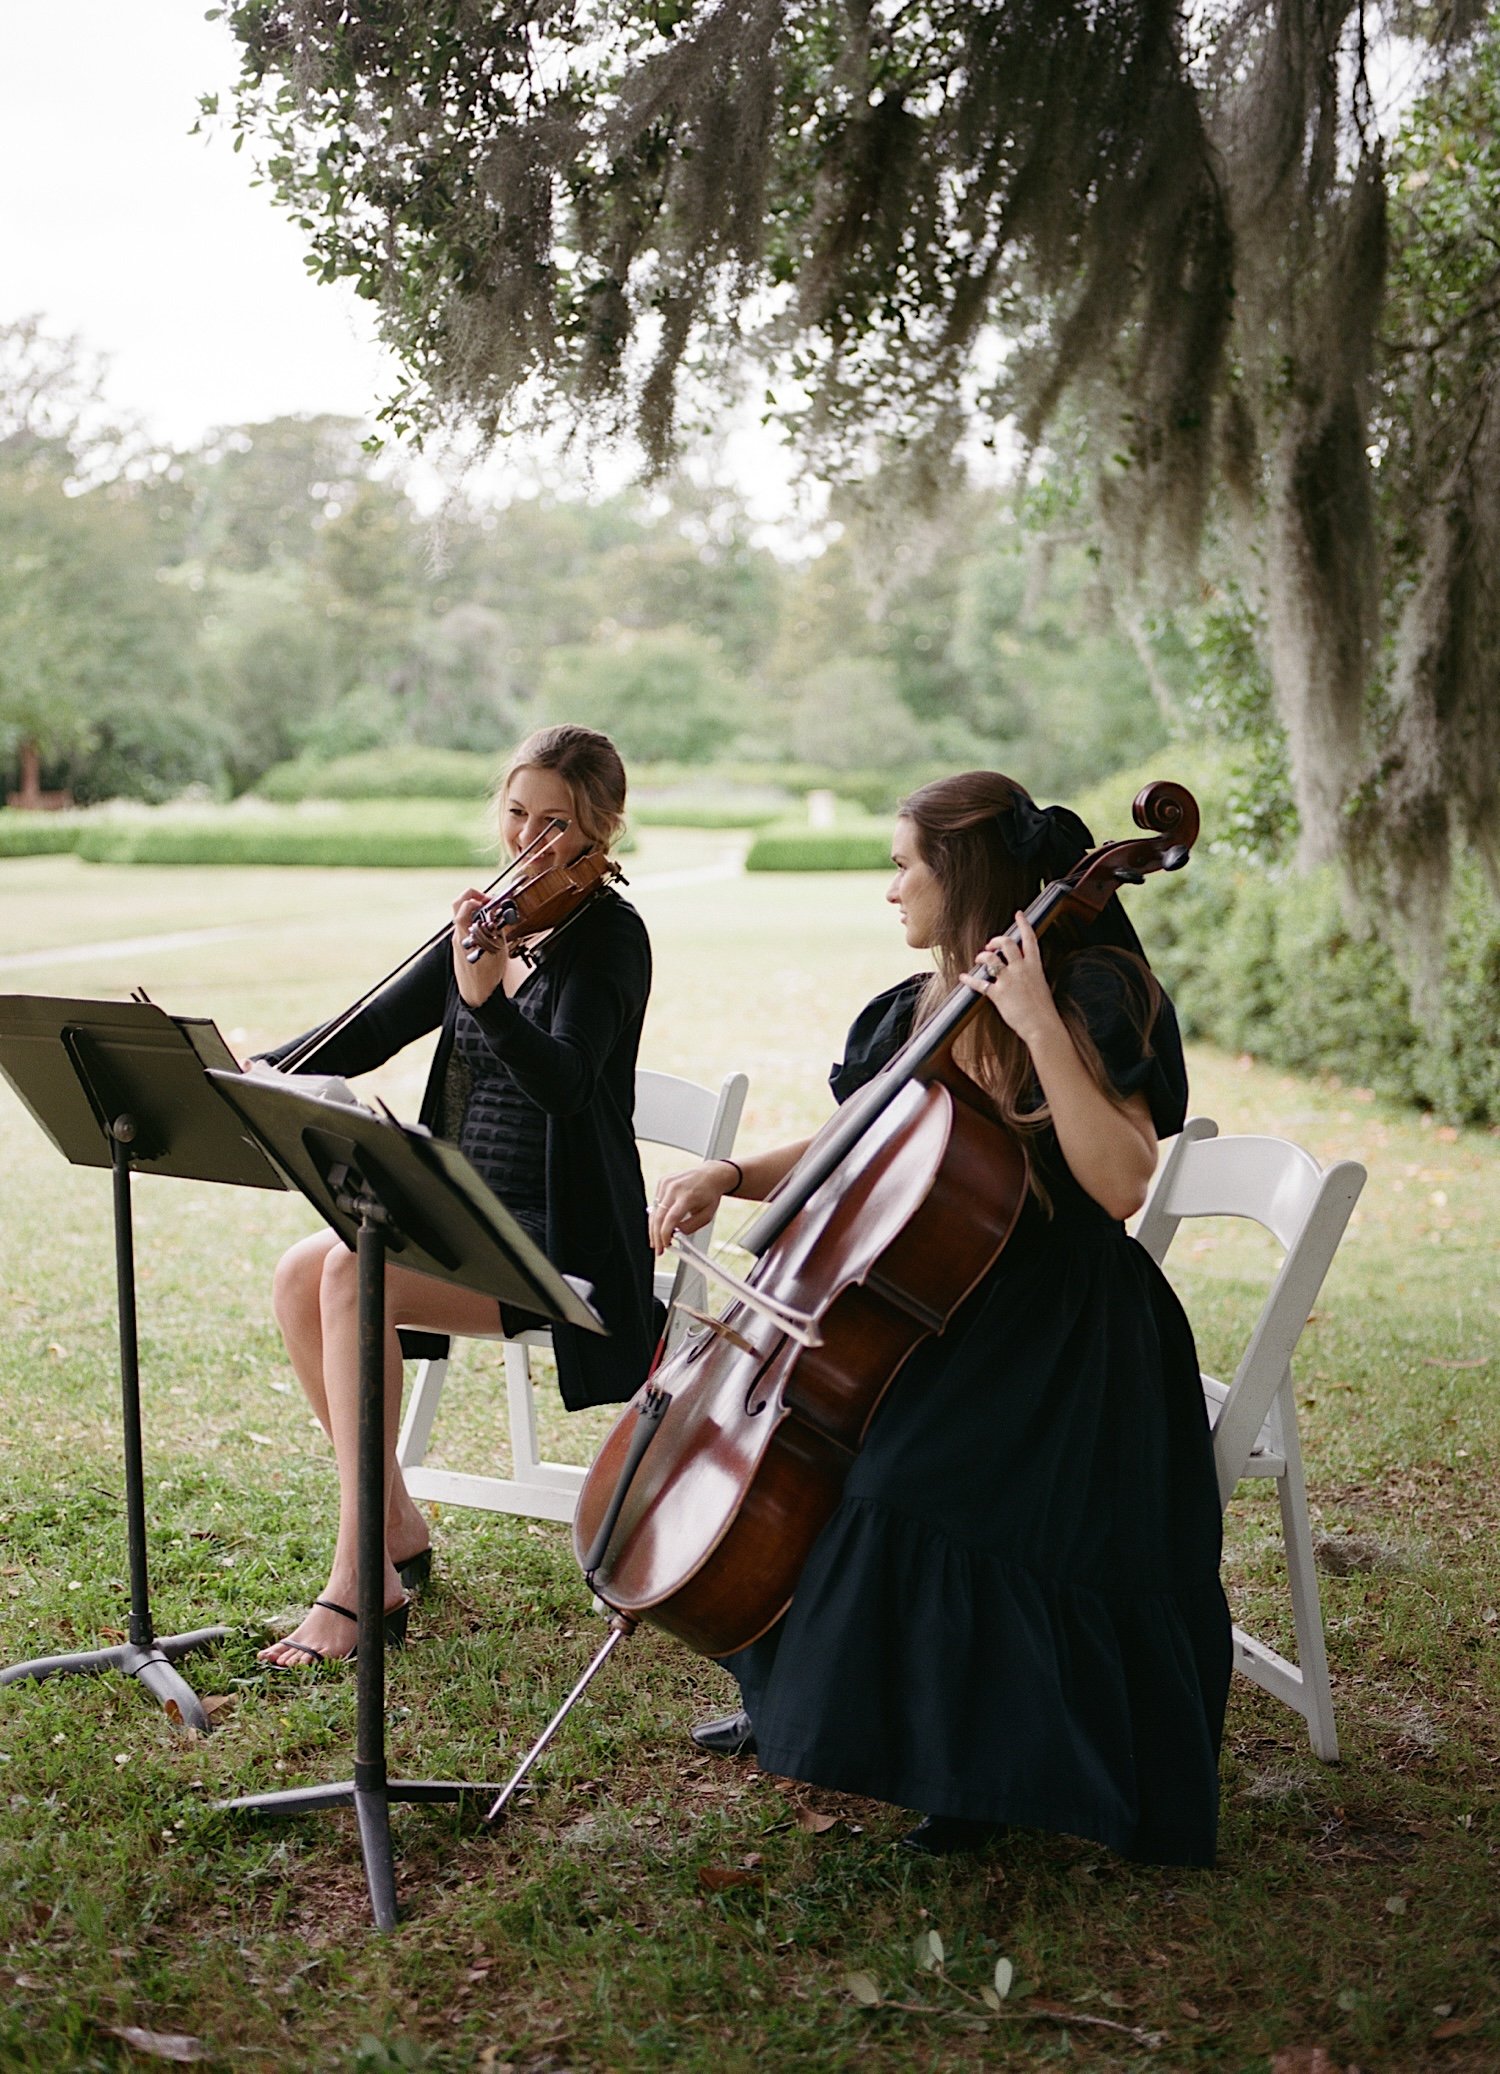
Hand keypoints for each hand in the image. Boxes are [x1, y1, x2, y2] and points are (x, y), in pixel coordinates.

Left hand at [451, 887, 501, 1006]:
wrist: (477, 995)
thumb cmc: (486, 977)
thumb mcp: (499, 950)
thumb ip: (498, 929)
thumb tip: (499, 914)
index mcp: (465, 934)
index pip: (464, 905)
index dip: (478, 897)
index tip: (490, 901)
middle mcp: (458, 935)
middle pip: (458, 905)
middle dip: (473, 897)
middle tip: (487, 901)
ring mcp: (457, 941)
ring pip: (462, 916)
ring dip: (475, 910)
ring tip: (490, 915)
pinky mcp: (460, 947)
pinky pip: (465, 927)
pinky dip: (475, 922)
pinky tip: (487, 929)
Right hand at [649, 1161, 733, 1255]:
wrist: (710, 1175)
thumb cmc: (710, 1196)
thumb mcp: (706, 1216)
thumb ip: (690, 1227)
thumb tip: (673, 1235)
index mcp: (687, 1196)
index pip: (671, 1218)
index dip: (665, 1234)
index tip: (665, 1245)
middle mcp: (674, 1188)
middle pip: (658, 1216)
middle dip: (656, 1236)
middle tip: (658, 1248)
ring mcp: (667, 1183)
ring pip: (654, 1211)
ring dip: (654, 1228)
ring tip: (658, 1240)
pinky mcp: (662, 1182)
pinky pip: (656, 1203)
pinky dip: (657, 1215)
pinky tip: (662, 1223)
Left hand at [962, 910, 1061, 1049]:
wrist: (1042, 1025)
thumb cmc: (1043, 1010)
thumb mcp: (1040, 986)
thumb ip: (1029, 975)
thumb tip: (1020, 972)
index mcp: (1034, 966)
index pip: (1030, 939)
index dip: (1023, 924)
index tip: (1019, 913)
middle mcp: (1021, 969)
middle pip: (1006, 944)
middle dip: (996, 940)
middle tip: (991, 945)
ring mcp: (1009, 980)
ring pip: (991, 958)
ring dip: (982, 956)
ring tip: (979, 958)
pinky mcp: (998, 994)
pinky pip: (979, 983)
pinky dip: (969, 979)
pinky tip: (963, 976)